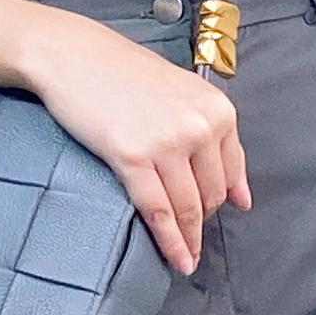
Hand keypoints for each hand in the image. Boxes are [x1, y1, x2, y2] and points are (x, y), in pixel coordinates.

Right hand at [23, 11, 251, 274]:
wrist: (73, 55)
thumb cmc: (123, 72)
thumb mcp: (184, 94)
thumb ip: (215, 139)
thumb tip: (242, 197)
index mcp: (217, 110)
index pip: (231, 172)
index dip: (224, 201)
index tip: (220, 218)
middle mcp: (200, 126)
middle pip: (212, 195)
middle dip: (202, 220)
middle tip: (190, 235)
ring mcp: (167, 143)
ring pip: (188, 208)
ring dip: (189, 241)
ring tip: (187, 260)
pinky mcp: (132, 158)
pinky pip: (159, 212)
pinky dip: (170, 242)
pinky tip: (176, 259)